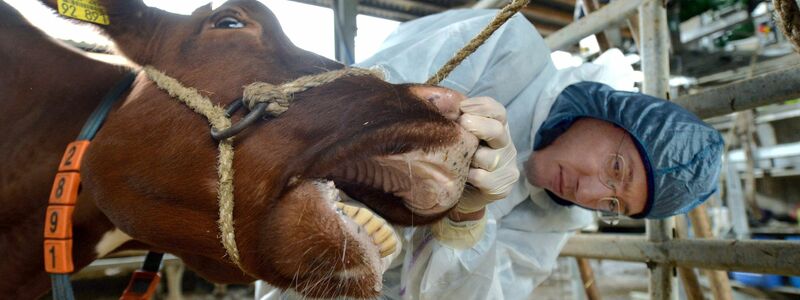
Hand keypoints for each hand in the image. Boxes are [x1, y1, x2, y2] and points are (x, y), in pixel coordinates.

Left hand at [453, 96, 518, 215]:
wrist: (460, 195)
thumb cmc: (458, 159)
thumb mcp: (457, 136)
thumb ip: (455, 119)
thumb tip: (440, 103)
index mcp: (497, 127)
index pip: (497, 111)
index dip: (481, 106)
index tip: (462, 108)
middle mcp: (505, 145)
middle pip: (497, 130)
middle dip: (477, 126)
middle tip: (461, 125)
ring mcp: (507, 167)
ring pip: (487, 157)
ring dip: (469, 157)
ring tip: (457, 160)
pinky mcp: (502, 187)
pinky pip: (482, 178)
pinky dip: (469, 177)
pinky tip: (461, 177)